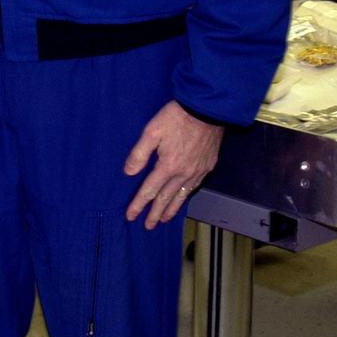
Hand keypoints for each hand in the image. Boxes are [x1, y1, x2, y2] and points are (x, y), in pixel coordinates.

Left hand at [123, 101, 222, 228]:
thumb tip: (128, 173)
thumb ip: (139, 154)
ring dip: (171, 209)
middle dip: (155, 213)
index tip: (131, 216)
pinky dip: (186, 196)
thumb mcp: (152, 131)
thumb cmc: (176, 118)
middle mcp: (183, 173)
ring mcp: (197, 171)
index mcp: (167, 166)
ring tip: (164, 219)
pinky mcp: (208, 166)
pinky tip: (182, 198)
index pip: (149, 190)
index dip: (139, 204)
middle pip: (166, 198)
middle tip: (147, 226)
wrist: (207, 110)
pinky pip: (194, 187)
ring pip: (182, 196)